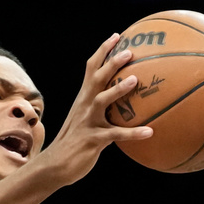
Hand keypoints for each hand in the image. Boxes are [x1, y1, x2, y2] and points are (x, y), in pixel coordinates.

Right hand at [38, 33, 152, 185]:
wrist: (54, 166)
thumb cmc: (72, 144)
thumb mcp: (83, 122)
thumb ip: (100, 110)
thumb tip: (124, 104)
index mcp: (83, 99)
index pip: (91, 69)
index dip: (103, 51)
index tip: (116, 36)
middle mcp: (84, 107)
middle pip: (96, 79)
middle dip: (111, 63)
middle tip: (129, 52)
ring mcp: (88, 123)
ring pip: (102, 101)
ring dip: (118, 90)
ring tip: (135, 80)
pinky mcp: (92, 140)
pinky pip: (115, 134)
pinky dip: (133, 133)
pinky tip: (149, 132)